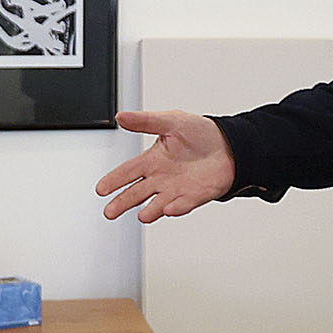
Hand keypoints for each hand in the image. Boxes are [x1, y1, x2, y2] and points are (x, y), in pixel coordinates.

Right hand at [98, 110, 236, 221]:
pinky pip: (183, 204)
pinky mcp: (194, 196)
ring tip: (142, 215)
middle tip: (110, 212)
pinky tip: (168, 209)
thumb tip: (121, 117)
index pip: (128, 172)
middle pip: (137, 193)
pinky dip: (176, 208)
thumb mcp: (171, 121)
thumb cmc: (201, 133)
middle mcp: (161, 177)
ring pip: (157, 203)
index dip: (114, 180)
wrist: (230, 145)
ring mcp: (176, 189)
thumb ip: (145, 121)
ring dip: (150, 210)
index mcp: (153, 159)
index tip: (101, 189)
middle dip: (122, 202)